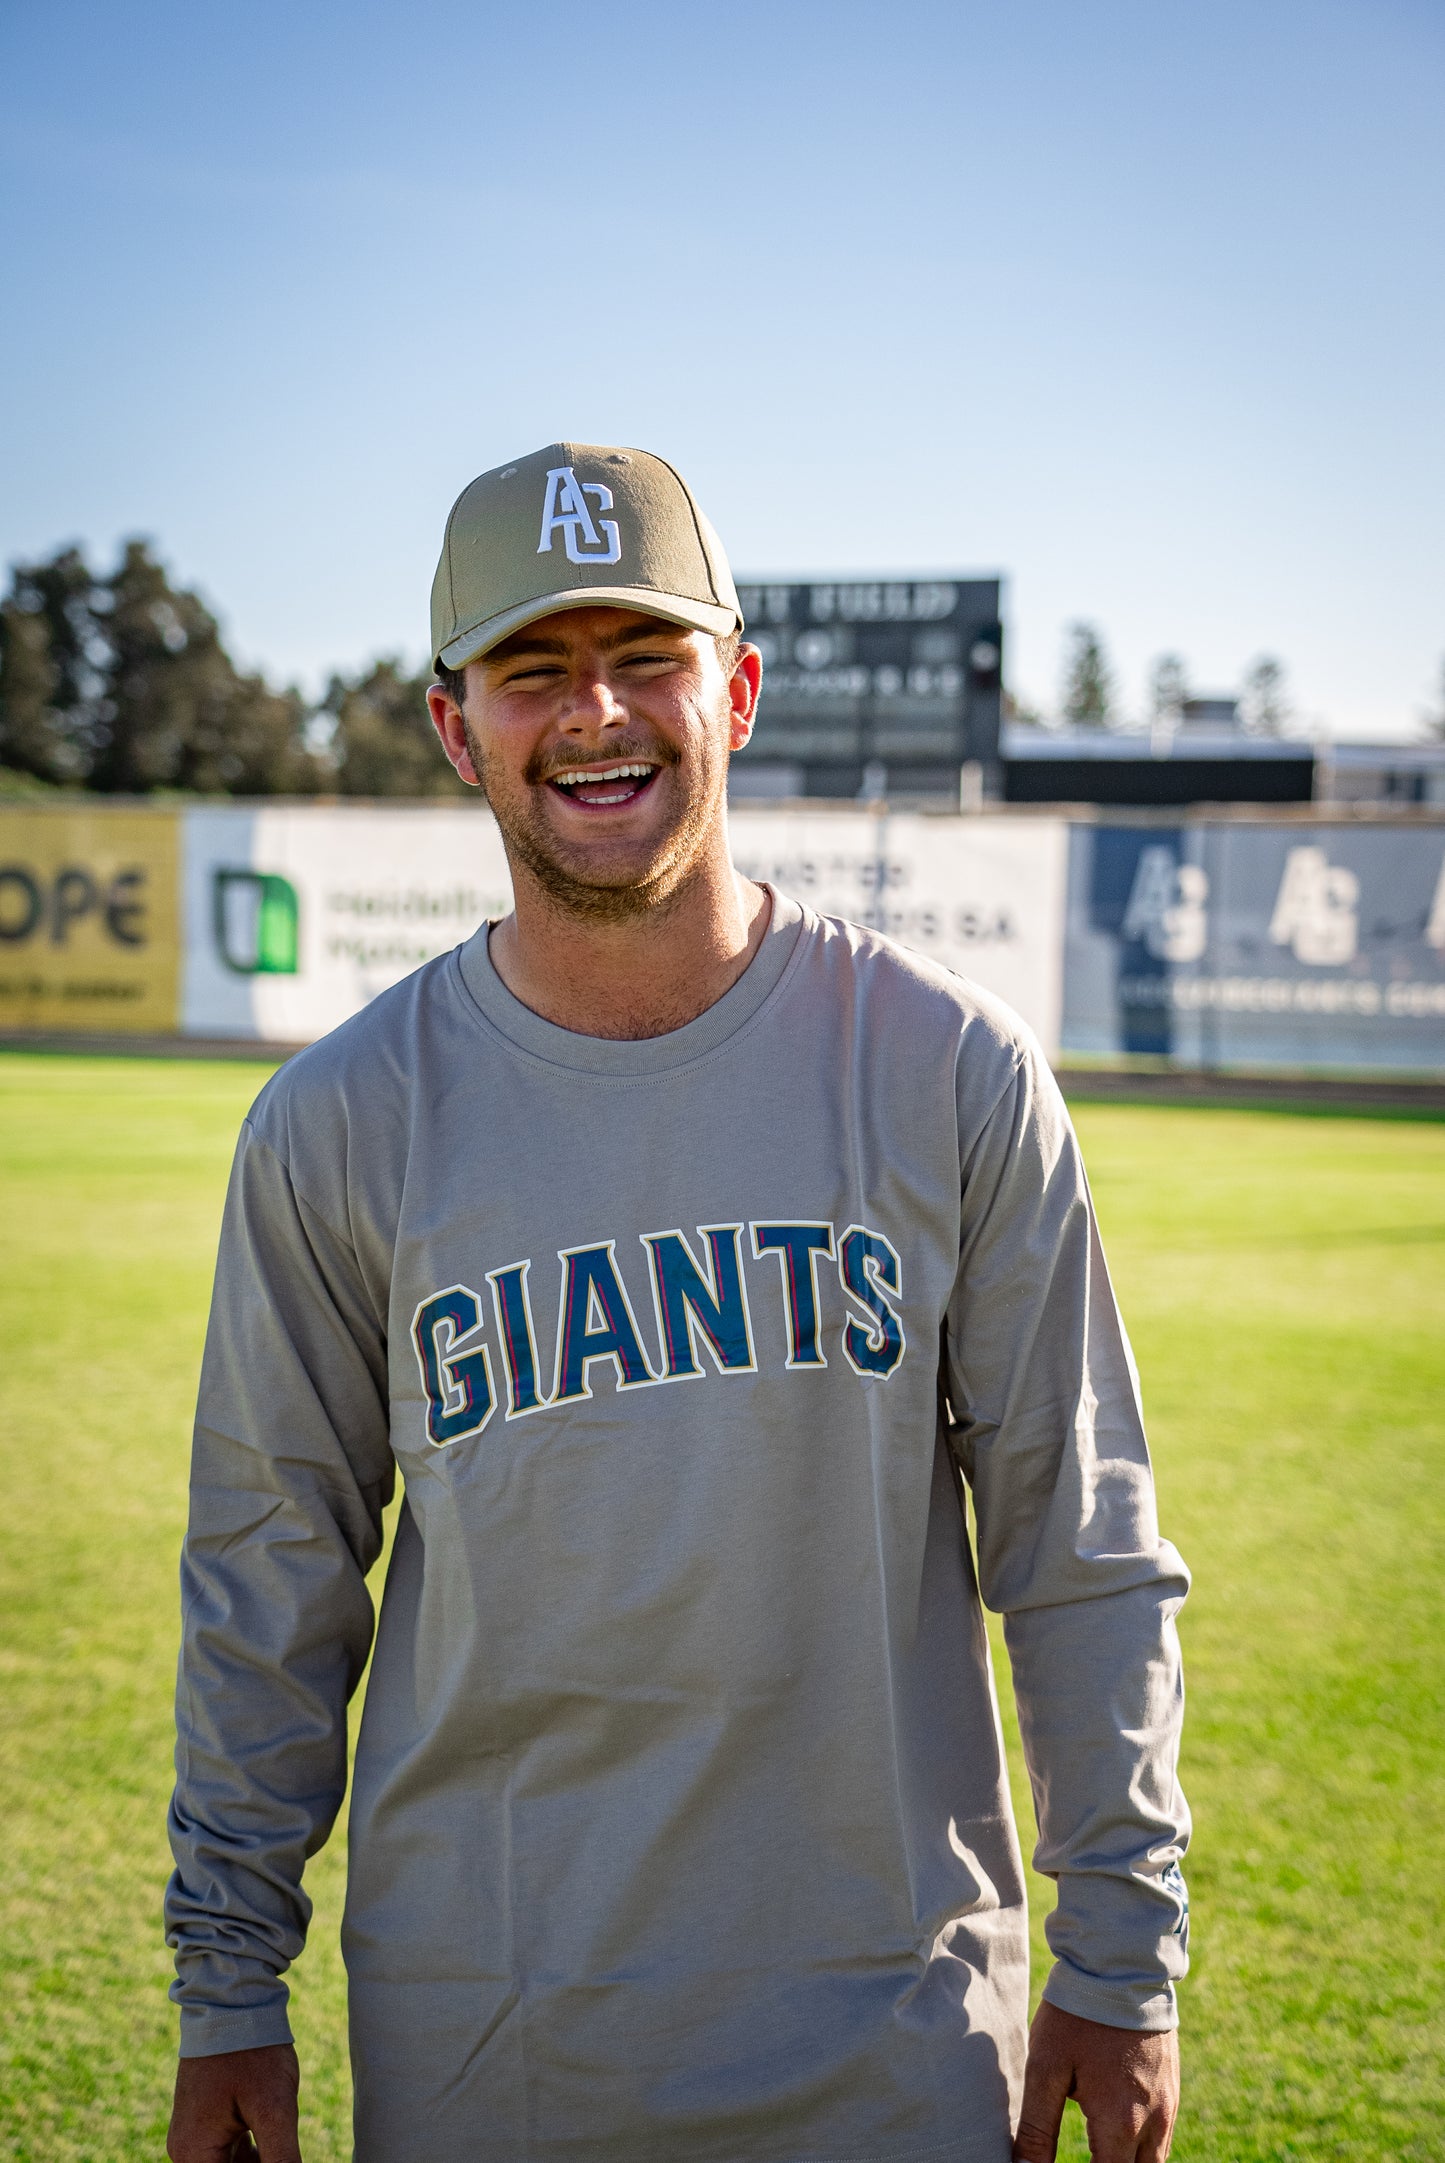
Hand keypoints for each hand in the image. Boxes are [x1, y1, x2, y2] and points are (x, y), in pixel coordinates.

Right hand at [167, 2043, 301, 2162]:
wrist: (233, 1999)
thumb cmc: (251, 2050)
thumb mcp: (274, 2108)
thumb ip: (282, 2160)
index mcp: (193, 2154)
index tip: (282, 2155)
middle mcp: (188, 2149)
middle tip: (285, 2146)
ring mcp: (196, 2133)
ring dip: (262, 2160)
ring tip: (281, 2135)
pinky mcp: (208, 2120)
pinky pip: (231, 2151)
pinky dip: (256, 2153)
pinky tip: (277, 2140)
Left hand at [1013, 1999, 1177, 2161]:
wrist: (1121, 1964)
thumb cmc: (1077, 2016)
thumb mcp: (1046, 2068)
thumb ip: (1037, 2129)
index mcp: (1121, 2124)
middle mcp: (1154, 2123)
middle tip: (1081, 2157)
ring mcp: (1169, 2105)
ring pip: (1154, 2161)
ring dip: (1126, 2162)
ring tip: (1097, 2152)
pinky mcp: (1172, 2088)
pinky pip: (1162, 2135)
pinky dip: (1140, 2145)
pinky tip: (1114, 2131)